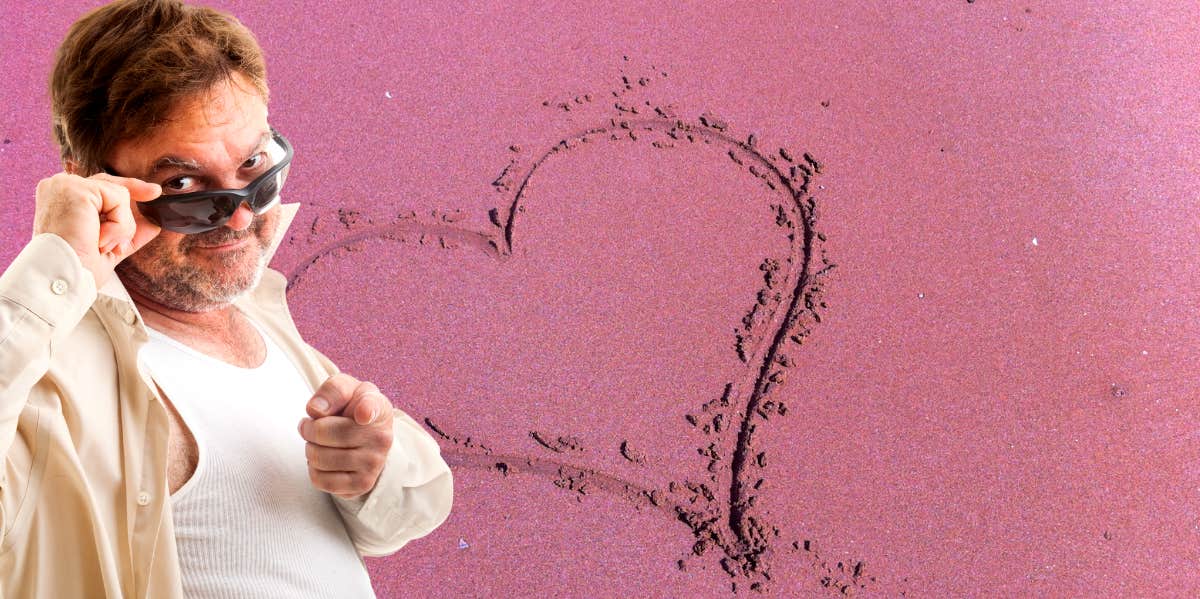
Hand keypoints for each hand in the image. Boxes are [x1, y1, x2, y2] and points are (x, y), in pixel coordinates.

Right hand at [32, 172, 161, 287]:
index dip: (129, 189)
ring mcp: (66, 185)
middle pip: (110, 183)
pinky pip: (119, 198)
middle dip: (134, 196)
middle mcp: (59, 186)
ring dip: (121, 227)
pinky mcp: (75, 189)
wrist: (63, 280)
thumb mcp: (109, 246)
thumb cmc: (77, 268)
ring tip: (101, 245)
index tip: (154, 193)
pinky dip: (119, 225)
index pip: (100, 187)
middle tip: (150, 201)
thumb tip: (153, 223)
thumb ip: (126, 231)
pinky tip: (100, 240)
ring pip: (119, 195)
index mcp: (61, 199)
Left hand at [298, 373, 393, 499]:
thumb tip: (316, 410)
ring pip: (319, 459)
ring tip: (320, 444)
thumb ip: (332, 390)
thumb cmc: (353, 407)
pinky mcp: (363, 484)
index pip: (371, 408)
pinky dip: (314, 470)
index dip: (365, 410)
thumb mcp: (346, 388)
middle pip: (323, 434)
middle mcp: (381, 438)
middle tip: (311, 426)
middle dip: (308, 429)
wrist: (369, 434)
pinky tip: (324, 461)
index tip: (362, 413)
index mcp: (378, 408)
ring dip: (310, 450)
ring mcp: (374, 464)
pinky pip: (321, 481)